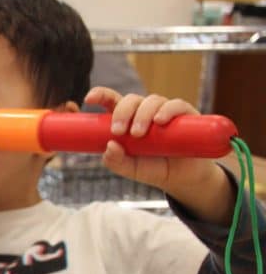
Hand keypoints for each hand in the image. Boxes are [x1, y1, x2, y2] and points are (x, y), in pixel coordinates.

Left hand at [86, 87, 219, 193]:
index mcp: (127, 120)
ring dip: (142, 114)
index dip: (101, 95)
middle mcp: (145, 112)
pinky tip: (159, 121)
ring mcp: (165, 112)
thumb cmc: (153, 169)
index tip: (89, 99)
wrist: (183, 178)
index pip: (112, 101)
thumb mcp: (130, 169)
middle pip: (131, 100)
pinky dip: (167, 110)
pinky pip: (176, 105)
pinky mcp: (186, 116)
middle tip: (117, 131)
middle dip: (122, 112)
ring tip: (138, 133)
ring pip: (152, 100)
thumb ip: (116, 161)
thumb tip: (110, 145)